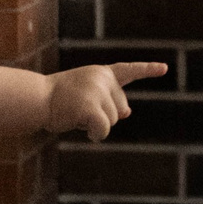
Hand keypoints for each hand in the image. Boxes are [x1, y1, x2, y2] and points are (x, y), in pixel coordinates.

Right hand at [45, 61, 160, 140]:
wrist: (37, 98)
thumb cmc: (59, 99)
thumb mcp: (86, 95)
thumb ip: (108, 100)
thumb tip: (128, 111)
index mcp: (101, 73)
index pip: (129, 70)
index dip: (147, 70)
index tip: (165, 68)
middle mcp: (103, 79)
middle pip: (120, 109)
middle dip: (103, 116)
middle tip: (78, 108)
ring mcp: (98, 91)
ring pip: (113, 121)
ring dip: (95, 125)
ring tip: (75, 113)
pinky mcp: (92, 106)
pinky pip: (104, 130)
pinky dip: (96, 134)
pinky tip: (82, 129)